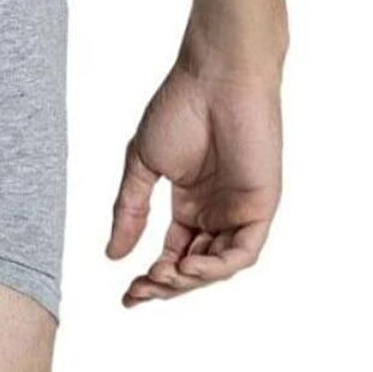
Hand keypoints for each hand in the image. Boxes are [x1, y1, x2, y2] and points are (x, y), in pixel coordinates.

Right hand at [106, 60, 281, 305]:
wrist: (215, 77)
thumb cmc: (180, 106)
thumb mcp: (143, 162)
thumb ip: (130, 209)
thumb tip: (112, 254)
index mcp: (190, 203)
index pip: (172, 254)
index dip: (151, 279)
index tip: (127, 294)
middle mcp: (216, 213)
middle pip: (193, 268)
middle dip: (166, 286)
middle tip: (140, 291)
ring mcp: (239, 212)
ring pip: (216, 266)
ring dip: (188, 280)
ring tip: (161, 277)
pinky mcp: (260, 208)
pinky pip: (242, 253)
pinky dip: (215, 266)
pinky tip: (187, 265)